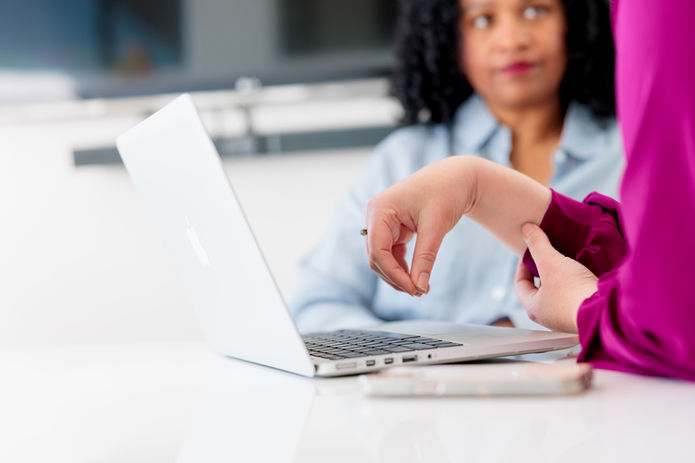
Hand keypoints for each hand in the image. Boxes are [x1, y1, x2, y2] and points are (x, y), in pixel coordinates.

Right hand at [364, 157, 476, 295]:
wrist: (457, 177)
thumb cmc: (447, 192)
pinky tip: (417, 277)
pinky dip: (402, 267)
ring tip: (420, 288)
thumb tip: (419, 287)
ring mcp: (382, 222)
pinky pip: (391, 254)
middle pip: (376, 257)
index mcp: (380, 209)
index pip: (378, 250)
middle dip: (395, 277)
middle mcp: (375, 215)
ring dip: (398, 275)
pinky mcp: (392, 229)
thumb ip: (425, 257)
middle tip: (419, 292)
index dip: (393, 274)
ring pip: (382, 259)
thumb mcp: (436, 226)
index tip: (414, 289)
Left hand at [514, 223, 598, 332]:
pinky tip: (583, 273)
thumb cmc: (573, 292)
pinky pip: (575, 296)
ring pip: (558, 293)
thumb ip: (538, 245)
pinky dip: (576, 284)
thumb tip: (526, 229)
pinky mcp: (585, 314)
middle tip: (549, 256)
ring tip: (566, 262)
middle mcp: (548, 316)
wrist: (606, 310)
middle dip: (543, 271)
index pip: (520, 284)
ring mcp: (567, 317)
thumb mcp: (551, 263)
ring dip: (561, 278)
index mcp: (533, 307)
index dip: (522, 265)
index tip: (530, 252)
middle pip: (539, 289)